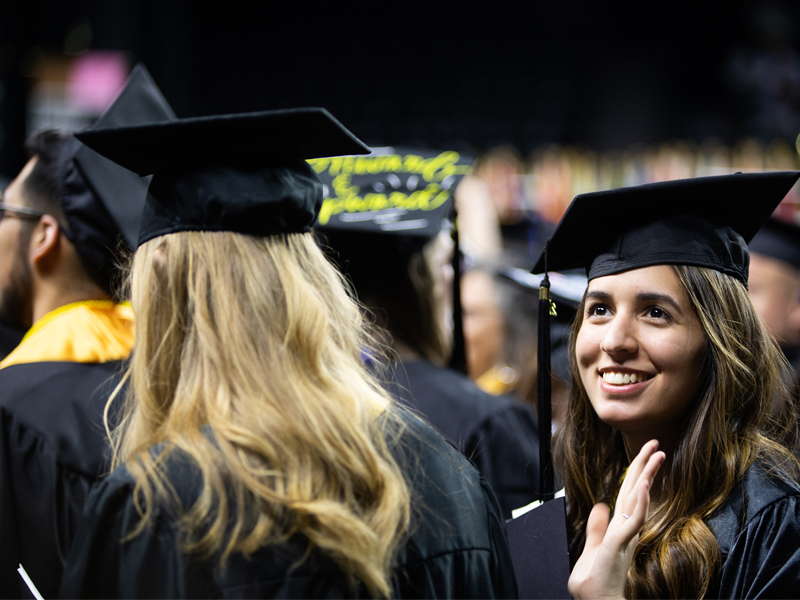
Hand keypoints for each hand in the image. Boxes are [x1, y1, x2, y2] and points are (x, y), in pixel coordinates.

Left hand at [567, 440, 664, 599]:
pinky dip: (641, 502)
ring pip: (638, 500)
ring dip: (647, 476)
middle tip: (656, 444)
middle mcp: (625, 530)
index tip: (645, 454)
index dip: (636, 474)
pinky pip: (633, 520)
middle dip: (645, 466)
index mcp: (618, 529)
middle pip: (636, 492)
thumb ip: (595, 529)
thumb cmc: (596, 585)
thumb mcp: (591, 551)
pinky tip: (645, 485)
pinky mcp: (620, 544)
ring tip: (657, 455)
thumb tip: (599, 506)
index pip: (628, 495)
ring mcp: (625, 536)